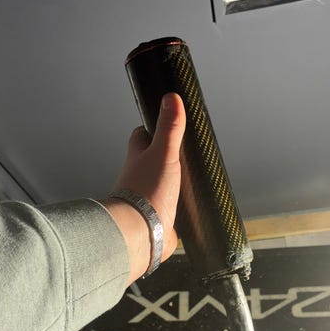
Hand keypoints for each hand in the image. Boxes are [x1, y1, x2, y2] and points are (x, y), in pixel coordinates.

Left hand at [101, 93, 185, 282]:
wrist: (143, 232)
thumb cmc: (148, 192)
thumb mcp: (164, 153)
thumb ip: (169, 128)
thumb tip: (171, 98)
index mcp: (138, 159)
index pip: (142, 137)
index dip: (151, 129)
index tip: (163, 123)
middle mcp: (140, 177)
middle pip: (151, 160)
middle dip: (164, 156)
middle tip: (182, 151)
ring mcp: (149, 197)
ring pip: (161, 183)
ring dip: (173, 181)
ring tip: (190, 177)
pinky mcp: (160, 216)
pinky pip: (170, 206)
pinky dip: (179, 203)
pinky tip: (190, 203)